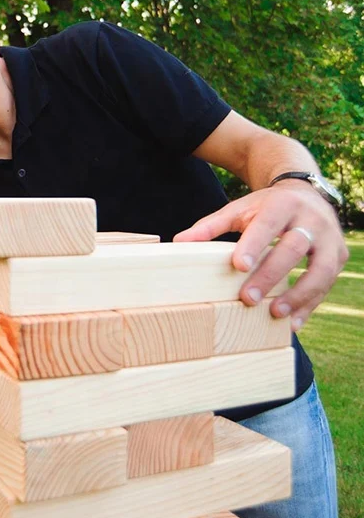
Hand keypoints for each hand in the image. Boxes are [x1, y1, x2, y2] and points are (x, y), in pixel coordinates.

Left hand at [174, 182, 347, 330]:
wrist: (305, 194)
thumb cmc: (265, 207)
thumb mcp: (238, 209)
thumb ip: (210, 226)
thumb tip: (178, 242)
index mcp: (282, 205)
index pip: (267, 225)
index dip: (254, 245)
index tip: (239, 266)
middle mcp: (311, 220)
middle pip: (294, 248)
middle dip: (271, 274)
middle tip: (247, 298)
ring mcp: (330, 240)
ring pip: (320, 270)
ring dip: (299, 295)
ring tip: (275, 314)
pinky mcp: (339, 257)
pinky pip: (328, 285)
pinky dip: (310, 306)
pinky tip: (292, 323)